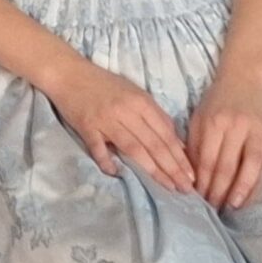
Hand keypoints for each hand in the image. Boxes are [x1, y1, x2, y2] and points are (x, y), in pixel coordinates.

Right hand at [45, 59, 196, 193]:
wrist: (69, 73)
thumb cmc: (105, 84)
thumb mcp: (135, 94)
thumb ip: (156, 117)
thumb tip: (178, 145)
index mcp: (141, 102)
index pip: (166, 134)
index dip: (180, 157)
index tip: (192, 176)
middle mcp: (126, 111)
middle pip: (154, 144)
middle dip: (172, 168)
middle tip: (185, 189)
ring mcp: (106, 119)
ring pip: (134, 148)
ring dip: (152, 170)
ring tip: (167, 187)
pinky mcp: (87, 126)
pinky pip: (99, 148)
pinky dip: (107, 162)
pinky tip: (117, 174)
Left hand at [189, 59, 261, 209]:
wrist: (245, 75)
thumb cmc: (218, 101)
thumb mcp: (199, 117)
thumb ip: (194, 143)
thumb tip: (190, 175)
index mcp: (212, 124)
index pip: (206, 160)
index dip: (203, 182)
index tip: (199, 201)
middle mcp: (234, 126)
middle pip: (227, 165)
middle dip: (220, 191)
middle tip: (216, 209)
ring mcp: (256, 127)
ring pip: (251, 161)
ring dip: (244, 186)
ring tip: (236, 204)